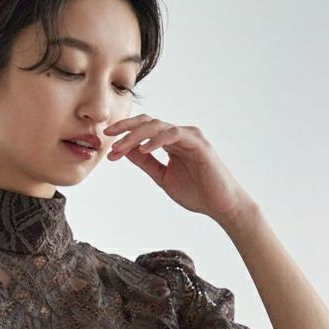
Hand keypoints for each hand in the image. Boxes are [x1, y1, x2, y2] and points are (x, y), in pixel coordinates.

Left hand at [103, 114, 253, 225]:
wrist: (220, 206)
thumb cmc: (196, 192)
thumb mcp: (162, 177)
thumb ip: (145, 162)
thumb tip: (125, 151)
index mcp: (171, 142)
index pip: (144, 129)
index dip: (124, 132)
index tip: (107, 141)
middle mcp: (180, 135)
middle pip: (148, 122)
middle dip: (125, 128)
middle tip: (108, 136)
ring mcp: (190, 137)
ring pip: (157, 127)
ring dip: (135, 136)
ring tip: (120, 147)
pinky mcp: (199, 144)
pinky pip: (173, 135)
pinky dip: (157, 140)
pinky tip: (143, 149)